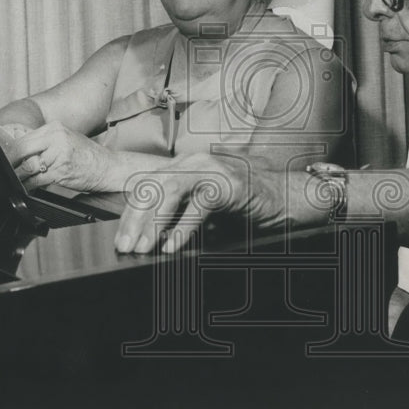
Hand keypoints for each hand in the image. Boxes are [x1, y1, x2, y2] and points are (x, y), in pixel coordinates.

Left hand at [8, 121, 112, 191]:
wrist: (108, 166)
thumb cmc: (87, 155)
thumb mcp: (66, 140)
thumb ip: (45, 142)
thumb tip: (21, 151)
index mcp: (55, 128)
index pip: (24, 137)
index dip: (11, 150)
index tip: (5, 158)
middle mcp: (57, 138)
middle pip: (23, 149)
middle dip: (11, 162)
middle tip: (5, 169)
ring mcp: (59, 154)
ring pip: (29, 166)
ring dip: (19, 175)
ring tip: (15, 179)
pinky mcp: (61, 171)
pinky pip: (38, 179)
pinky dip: (29, 185)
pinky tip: (27, 186)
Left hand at [115, 153, 288, 253]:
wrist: (287, 196)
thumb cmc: (247, 202)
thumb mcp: (205, 208)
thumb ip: (180, 213)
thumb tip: (150, 236)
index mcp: (184, 165)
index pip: (147, 185)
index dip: (130, 213)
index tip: (121, 239)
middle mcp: (195, 161)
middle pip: (153, 186)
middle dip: (135, 219)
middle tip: (126, 247)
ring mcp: (213, 169)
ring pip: (170, 189)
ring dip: (153, 222)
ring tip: (144, 247)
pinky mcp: (230, 183)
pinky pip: (200, 205)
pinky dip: (183, 227)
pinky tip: (173, 246)